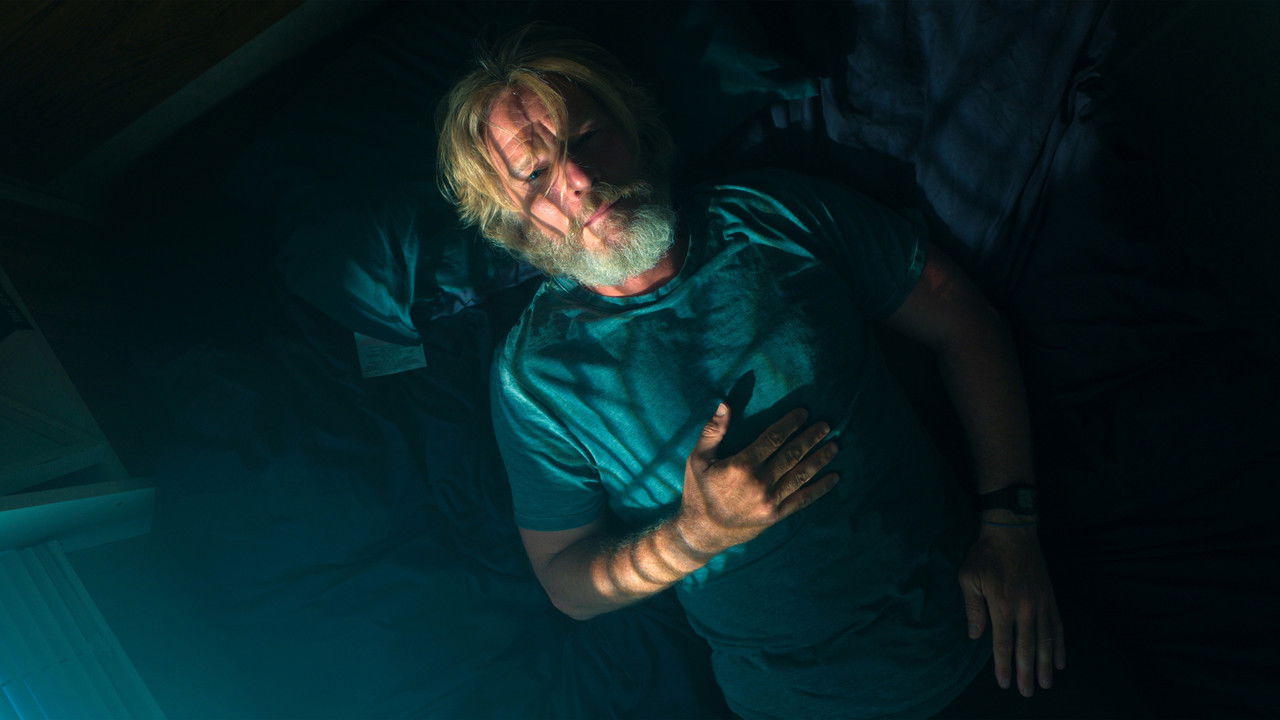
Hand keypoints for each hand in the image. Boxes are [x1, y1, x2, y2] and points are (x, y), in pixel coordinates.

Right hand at [676, 403, 839, 554]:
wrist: (702, 531)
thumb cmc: (698, 491)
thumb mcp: (697, 459)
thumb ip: (713, 431)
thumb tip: (725, 405)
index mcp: (742, 465)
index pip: (773, 438)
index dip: (790, 424)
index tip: (804, 413)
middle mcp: (760, 482)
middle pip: (792, 454)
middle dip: (811, 438)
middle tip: (826, 426)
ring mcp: (770, 500)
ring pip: (801, 475)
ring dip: (820, 459)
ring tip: (834, 446)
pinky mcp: (776, 515)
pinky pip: (803, 500)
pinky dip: (820, 488)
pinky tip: (834, 477)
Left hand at [958, 523, 1065, 696]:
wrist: (1012, 531)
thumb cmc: (985, 555)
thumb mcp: (968, 578)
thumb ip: (973, 609)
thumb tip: (975, 636)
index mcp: (1002, 606)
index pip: (1003, 644)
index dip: (1004, 666)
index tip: (1005, 683)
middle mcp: (1024, 609)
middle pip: (1027, 648)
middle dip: (1027, 672)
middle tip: (1027, 692)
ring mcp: (1040, 604)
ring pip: (1045, 641)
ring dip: (1045, 664)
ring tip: (1045, 683)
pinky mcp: (1050, 598)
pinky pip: (1057, 626)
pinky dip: (1059, 644)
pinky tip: (1059, 660)